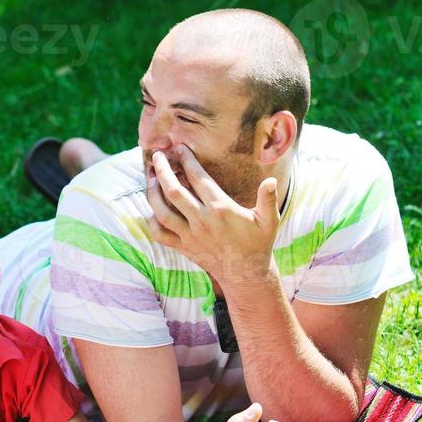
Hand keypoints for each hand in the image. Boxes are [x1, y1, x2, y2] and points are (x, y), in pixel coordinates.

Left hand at [146, 145, 279, 287]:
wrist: (246, 273)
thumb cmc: (258, 243)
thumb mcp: (269, 220)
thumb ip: (268, 199)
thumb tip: (271, 180)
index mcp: (221, 208)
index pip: (198, 178)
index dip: (187, 160)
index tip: (179, 148)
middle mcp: (202, 221)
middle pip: (173, 191)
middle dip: (162, 170)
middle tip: (156, 156)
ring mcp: (190, 235)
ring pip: (162, 212)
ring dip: (152, 193)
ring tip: (149, 178)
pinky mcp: (183, 247)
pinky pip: (160, 234)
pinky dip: (152, 222)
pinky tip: (151, 210)